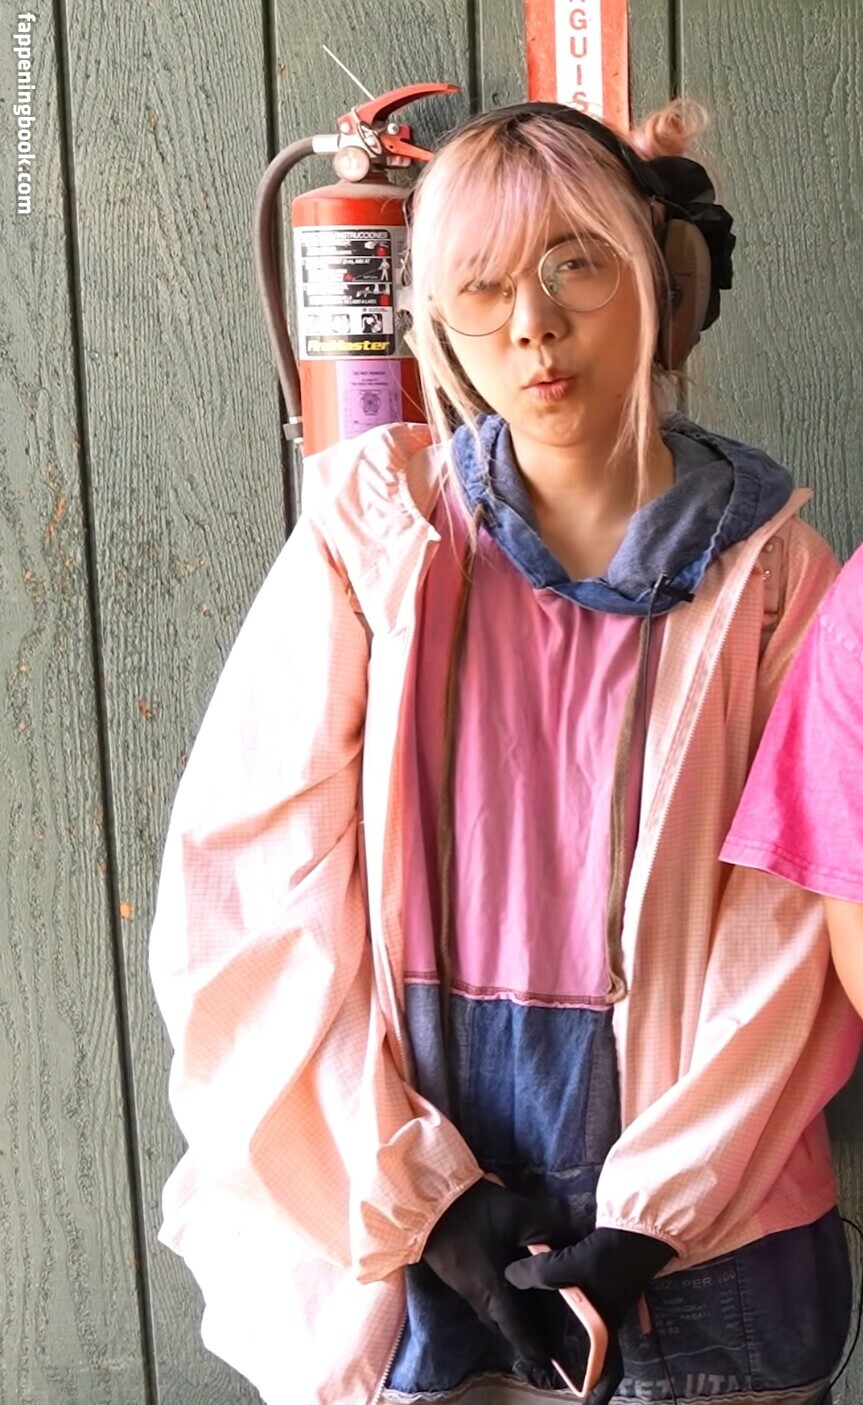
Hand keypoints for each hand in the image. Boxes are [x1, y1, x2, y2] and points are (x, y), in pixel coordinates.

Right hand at [422, 1179, 583, 1370]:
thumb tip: (574, 1243)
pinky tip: (511, 1285)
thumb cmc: (474, 1212)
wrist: (428, 1201)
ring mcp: (465, 1288)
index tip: (549, 1363)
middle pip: (504, 1327)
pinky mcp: (458, 1276)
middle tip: (546, 1334)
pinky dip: (501, 1302)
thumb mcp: (519, 1213)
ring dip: (510, 1318)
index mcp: (494, 1292)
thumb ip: (550, 1229)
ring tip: (532, 1310)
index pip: (518, 1331)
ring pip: (492, 1314)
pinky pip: (484, 1300)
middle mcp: (478, 1298)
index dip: (535, 1349)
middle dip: (524, 1335)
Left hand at [505, 1227, 675, 1401]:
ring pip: (588, 1328)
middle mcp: (608, 1321)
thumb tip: (510, 1277)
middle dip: (577, 1362)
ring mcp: (607, 1303)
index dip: (600, 1393)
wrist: (636, 1228)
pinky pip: (584, 1307)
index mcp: (605, 1328)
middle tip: (552, 1364)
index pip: (610, 1372)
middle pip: (594, 1352)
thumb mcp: (570, 1264)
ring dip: (570, 1332)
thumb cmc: (609, 1257)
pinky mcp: (603, 1285)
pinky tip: (551, 1293)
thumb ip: (538, 1272)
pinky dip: (568, 1305)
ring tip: (542, 1328)